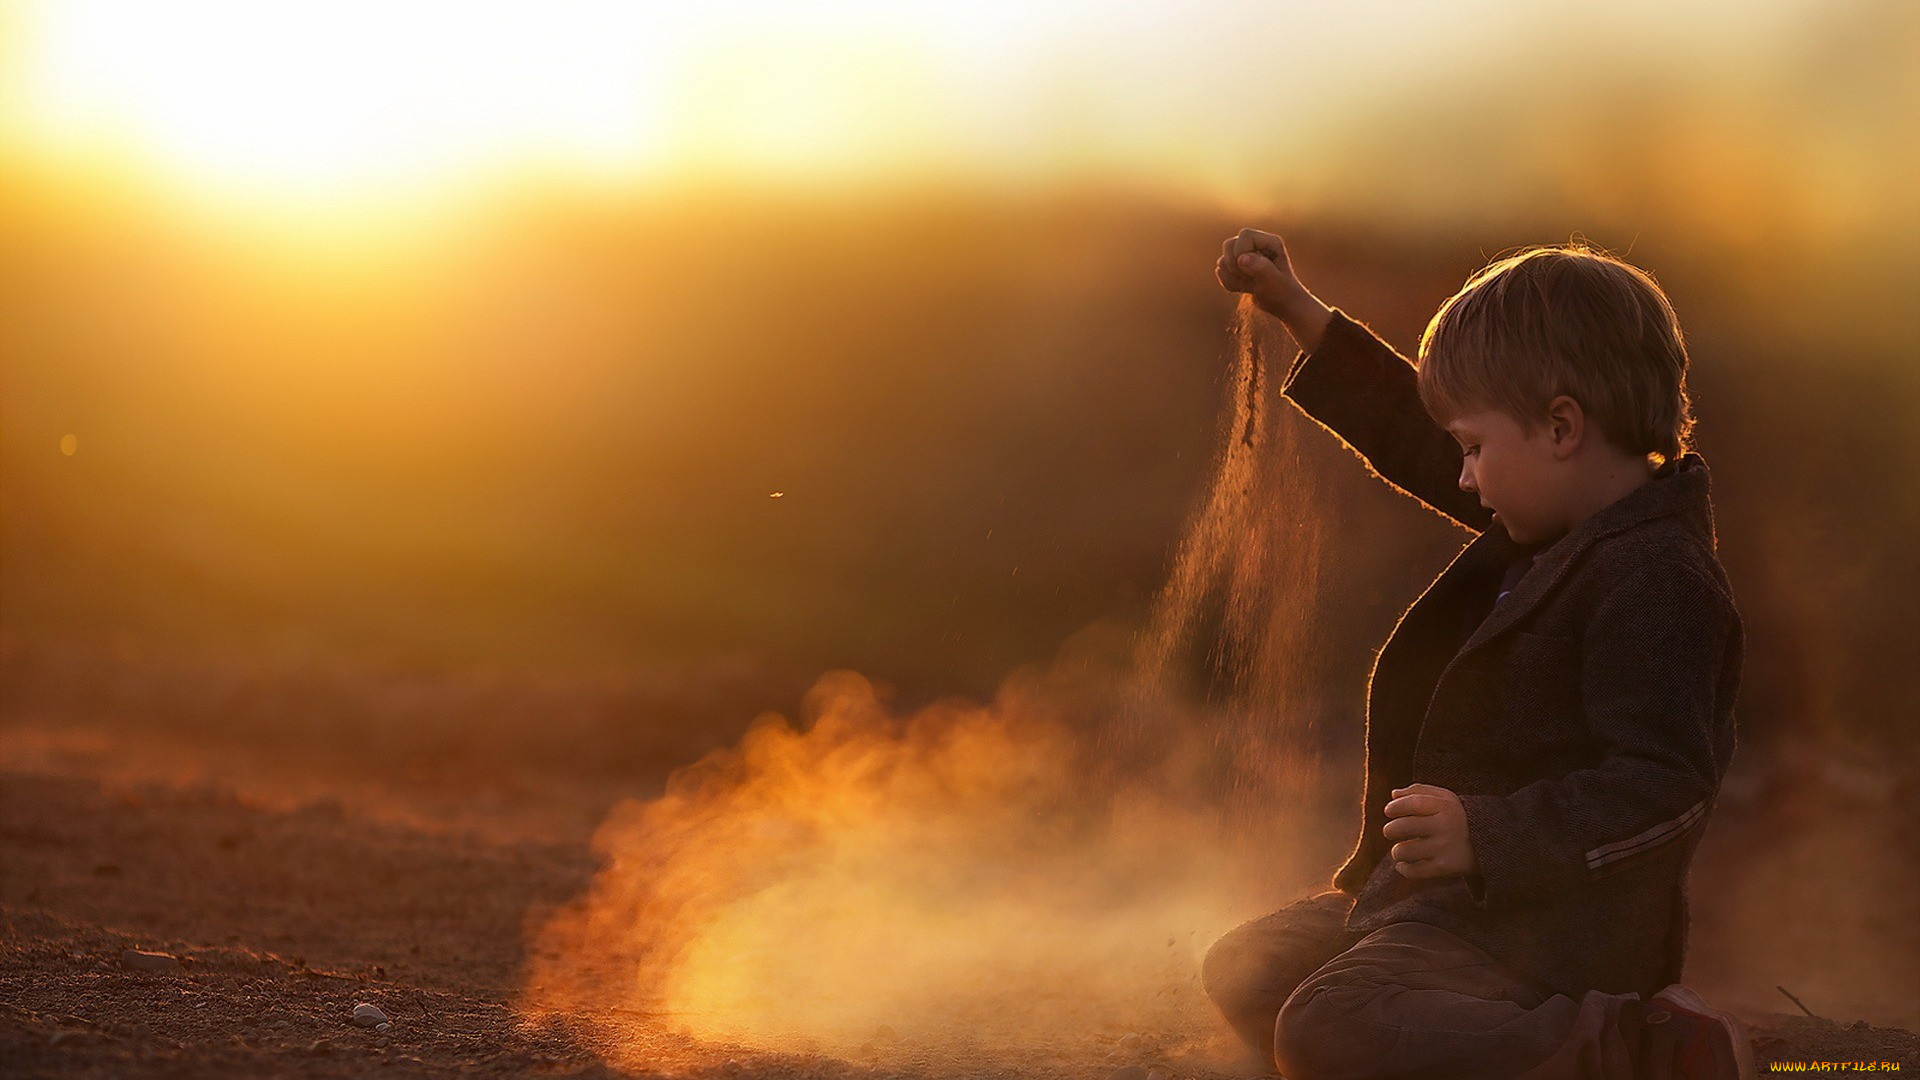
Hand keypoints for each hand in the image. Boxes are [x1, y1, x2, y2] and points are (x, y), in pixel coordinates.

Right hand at [1214, 228, 1332, 349]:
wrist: (1283, 305)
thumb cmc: (1283, 292)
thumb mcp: (1274, 281)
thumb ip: (1260, 268)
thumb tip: (1242, 258)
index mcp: (1269, 242)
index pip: (1244, 235)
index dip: (1241, 251)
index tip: (1249, 269)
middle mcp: (1256, 246)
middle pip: (1229, 245)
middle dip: (1233, 264)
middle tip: (1248, 278)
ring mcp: (1245, 256)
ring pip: (1223, 259)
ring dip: (1232, 276)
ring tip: (1249, 285)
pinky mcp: (1237, 268)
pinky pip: (1222, 271)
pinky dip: (1229, 283)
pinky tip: (1244, 288)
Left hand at [1382, 783, 1477, 880]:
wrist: (1489, 843)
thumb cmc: (1458, 817)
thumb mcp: (1445, 798)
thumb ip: (1419, 792)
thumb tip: (1393, 794)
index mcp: (1445, 806)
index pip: (1412, 803)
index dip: (1395, 807)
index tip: (1388, 811)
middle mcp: (1445, 826)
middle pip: (1403, 827)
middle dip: (1390, 830)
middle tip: (1390, 831)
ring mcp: (1444, 848)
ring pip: (1404, 851)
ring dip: (1396, 851)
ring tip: (1401, 849)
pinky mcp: (1444, 867)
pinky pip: (1413, 871)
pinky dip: (1404, 868)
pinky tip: (1405, 864)